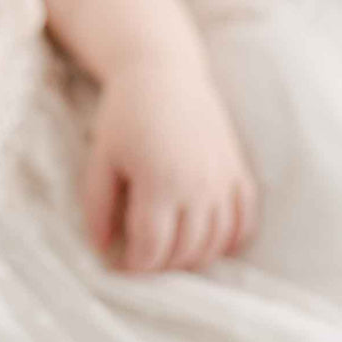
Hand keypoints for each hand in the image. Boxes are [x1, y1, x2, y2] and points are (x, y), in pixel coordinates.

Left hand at [80, 57, 258, 272]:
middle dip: (160, 267)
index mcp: (159, 182)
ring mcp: (224, 181)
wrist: (163, 72)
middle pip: (185, 252)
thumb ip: (97, 204)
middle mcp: (198, 187)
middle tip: (140, 262)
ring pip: (215, 245)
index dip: (134, 267)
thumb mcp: (100, 156)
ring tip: (166, 254)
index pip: (152, 248)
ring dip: (192, 259)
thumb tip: (100, 247)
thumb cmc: (124, 113)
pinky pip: (244, 224)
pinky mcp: (239, 173)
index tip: (118, 268)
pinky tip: (206, 243)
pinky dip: (228, 242)